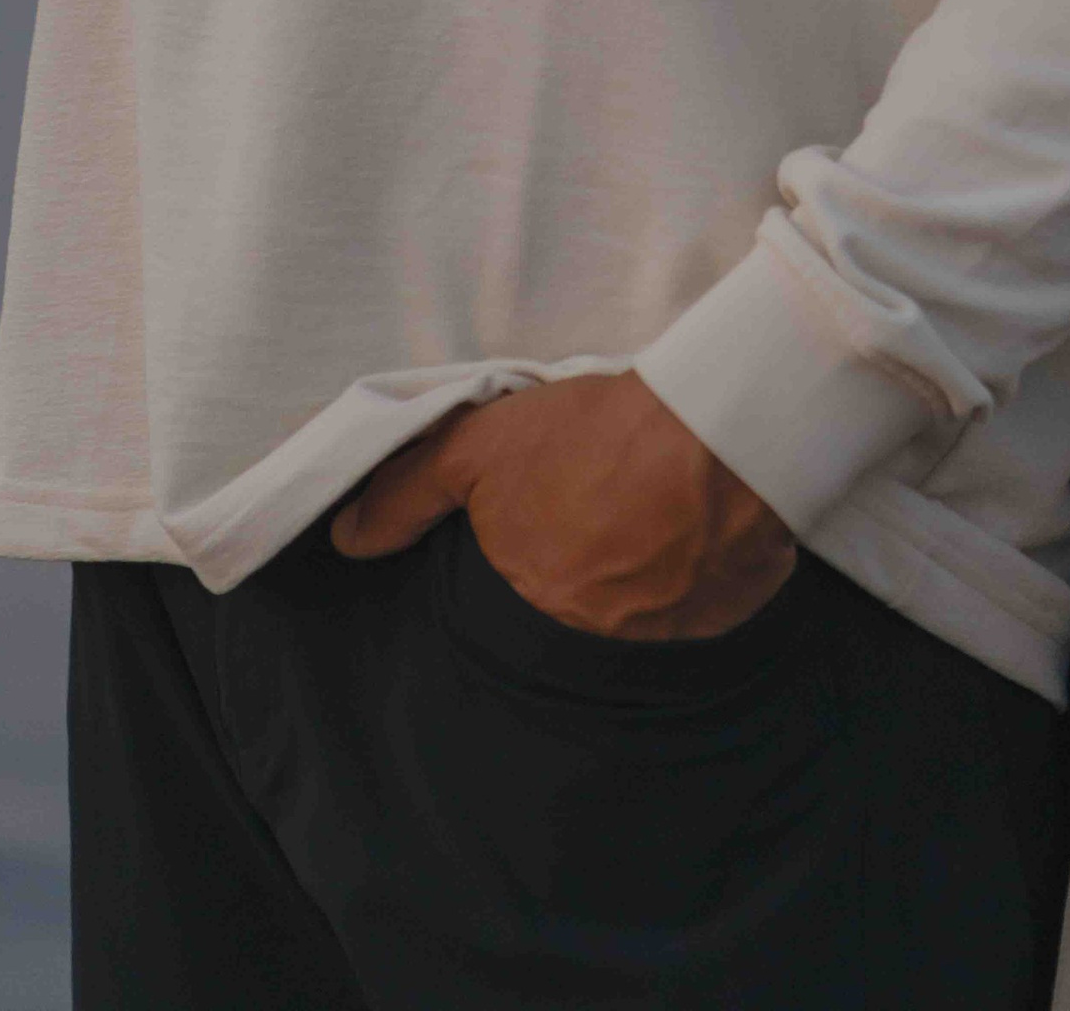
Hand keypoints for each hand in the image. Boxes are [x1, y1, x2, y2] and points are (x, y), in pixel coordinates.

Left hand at [330, 372, 794, 641]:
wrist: (716, 432)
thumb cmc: (595, 434)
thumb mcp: (481, 444)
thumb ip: (406, 491)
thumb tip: (344, 538)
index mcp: (535, 601)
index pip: (521, 595)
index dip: (536, 548)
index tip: (556, 513)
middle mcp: (596, 636)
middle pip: (580, 606)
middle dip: (588, 565)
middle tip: (607, 506)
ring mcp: (665, 636)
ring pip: (642, 611)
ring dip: (643, 572)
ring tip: (655, 511)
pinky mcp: (726, 618)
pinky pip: (702, 606)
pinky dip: (697, 574)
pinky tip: (699, 526)